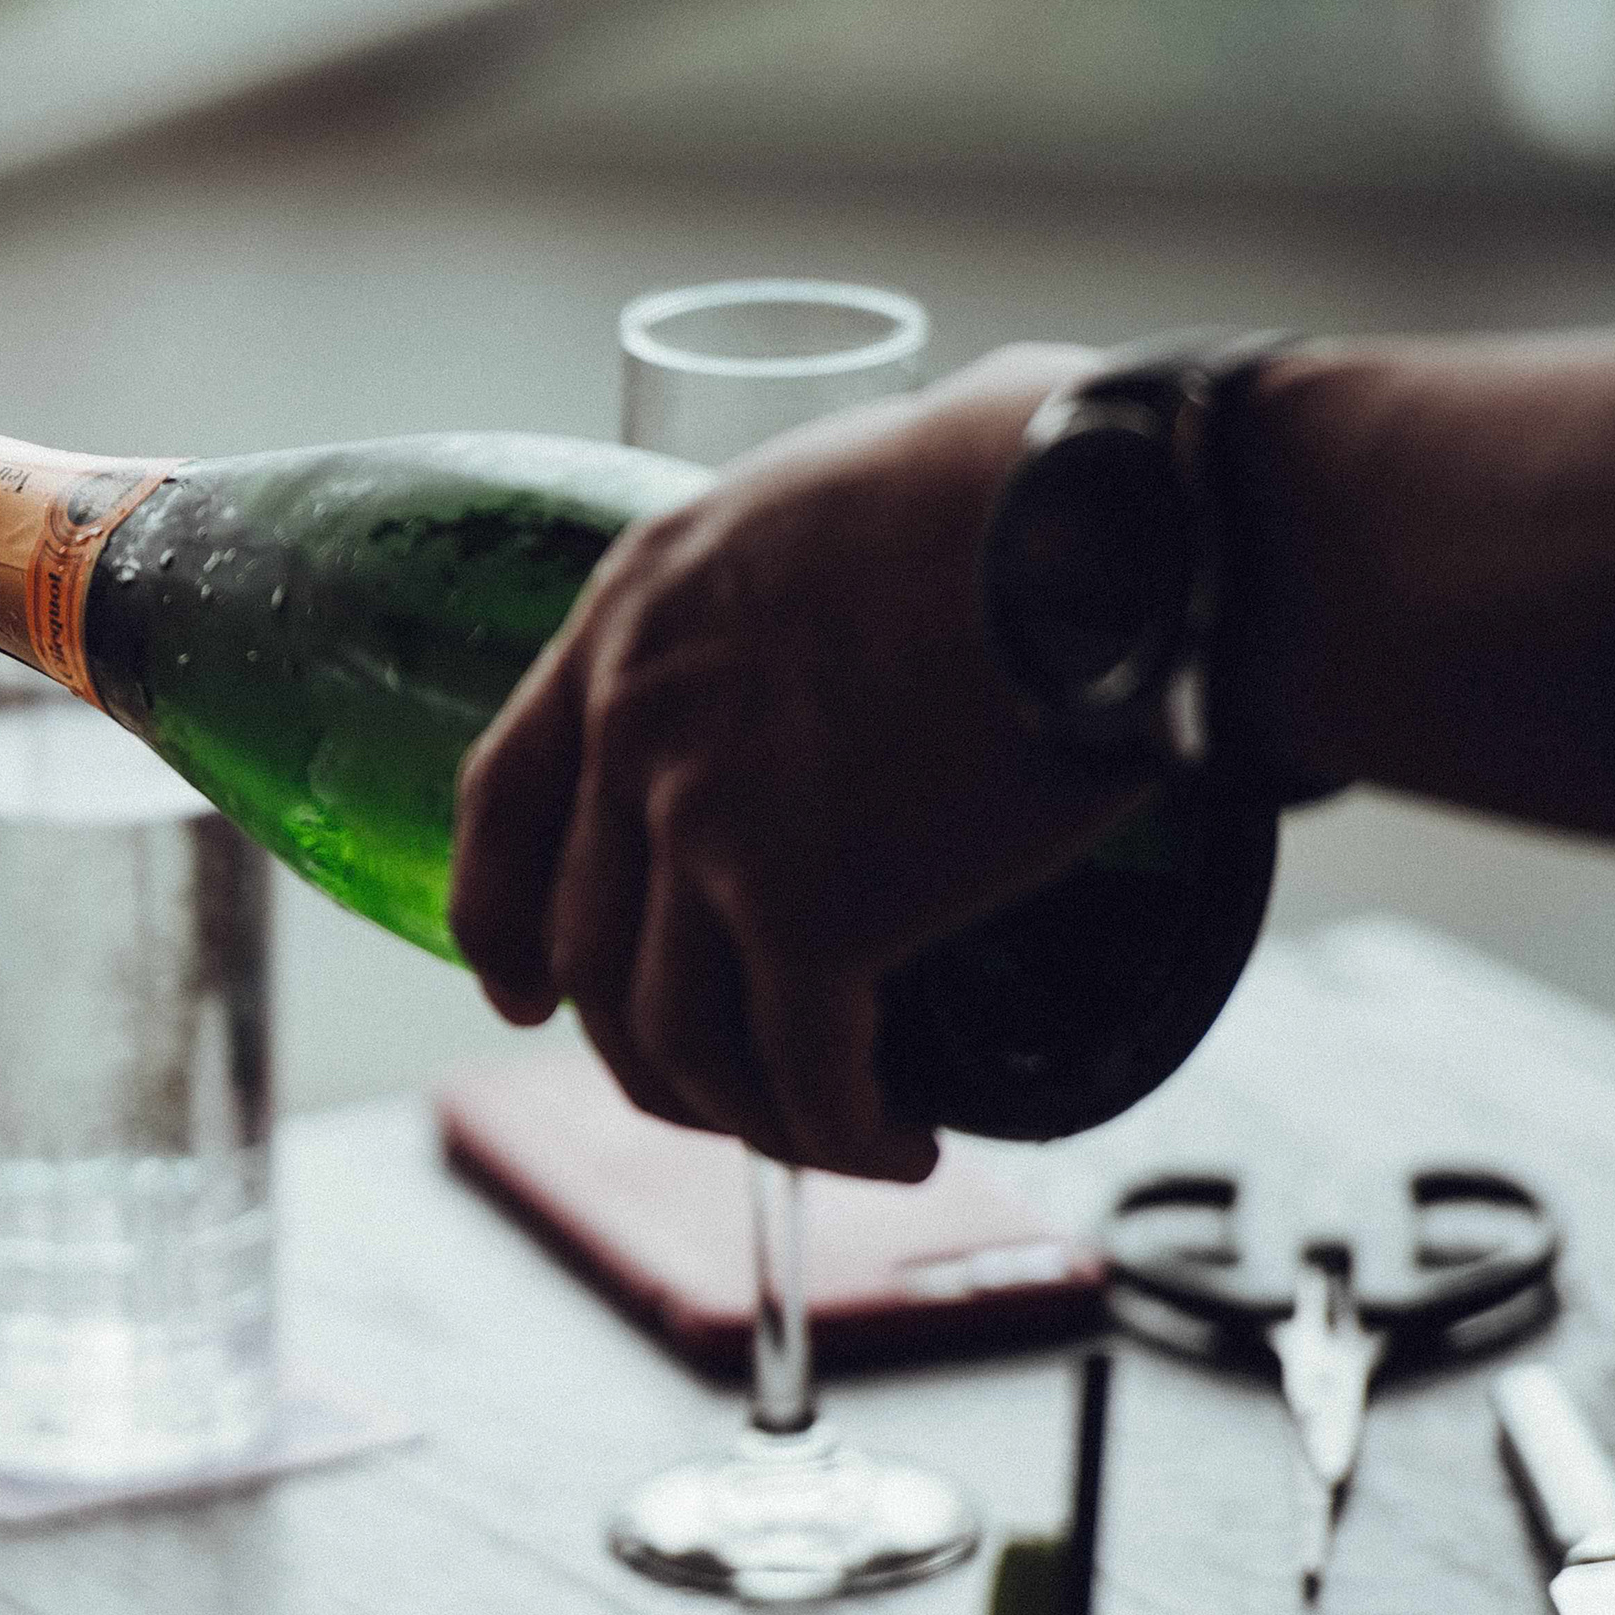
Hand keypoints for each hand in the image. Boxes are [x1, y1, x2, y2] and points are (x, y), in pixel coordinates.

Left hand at [449, 344, 1143, 1180]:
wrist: (1120, 520)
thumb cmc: (1036, 467)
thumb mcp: (837, 491)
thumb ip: (794, 581)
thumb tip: (862, 620)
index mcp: (630, 615)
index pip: (501, 797)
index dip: (495, 914)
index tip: (515, 989)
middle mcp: (637, 724)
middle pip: (587, 944)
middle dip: (637, 1048)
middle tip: (709, 1096)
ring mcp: (710, 825)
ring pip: (676, 1032)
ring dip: (747, 1113)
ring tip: (831, 1135)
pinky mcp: (812, 912)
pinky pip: (797, 1072)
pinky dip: (839, 1135)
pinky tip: (895, 1147)